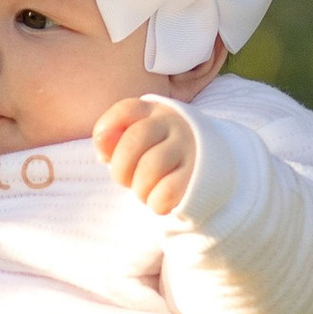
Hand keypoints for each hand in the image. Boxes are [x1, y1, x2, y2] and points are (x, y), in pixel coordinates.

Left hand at [95, 93, 200, 215]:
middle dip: (120, 168)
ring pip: (151, 167)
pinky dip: (155, 202)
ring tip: (145, 191)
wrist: (210, 172)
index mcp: (154, 111)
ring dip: (139, 188)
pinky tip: (159, 201)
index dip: (106, 132)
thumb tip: (102, 145)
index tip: (105, 155)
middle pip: (135, 139)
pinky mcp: (200, 176)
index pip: (125, 110)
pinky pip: (167, 191)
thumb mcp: (136, 144)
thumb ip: (113, 142)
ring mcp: (190, 148)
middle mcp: (175, 124)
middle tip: (126, 180)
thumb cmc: (160, 157)